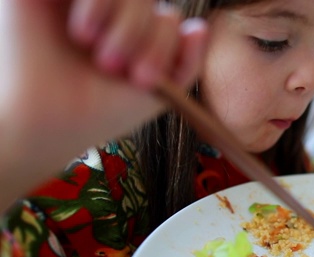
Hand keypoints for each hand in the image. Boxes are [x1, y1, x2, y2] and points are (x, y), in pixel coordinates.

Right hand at [0, 0, 208, 209]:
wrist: (49, 123)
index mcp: (132, 33)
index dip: (164, 43)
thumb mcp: (156, 93)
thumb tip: (200, 28)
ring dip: (125, 20)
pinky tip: (82, 33)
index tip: (142, 80)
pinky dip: (97, 1)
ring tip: (98, 53)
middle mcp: (107, 12)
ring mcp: (77, 1)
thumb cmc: (99, 112)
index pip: (166, 18)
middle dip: (143, 33)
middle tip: (116, 67)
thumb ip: (185, 62)